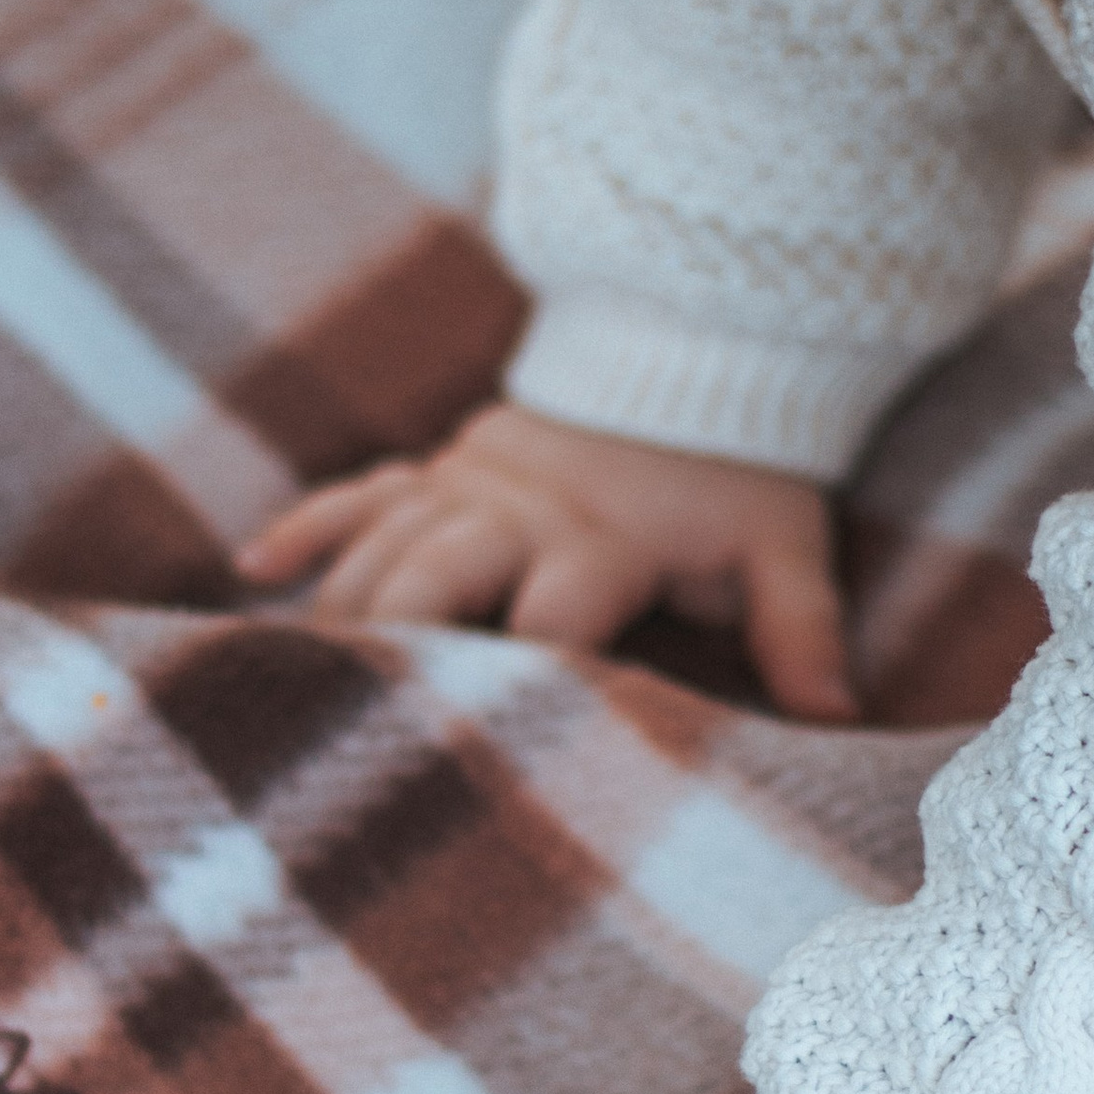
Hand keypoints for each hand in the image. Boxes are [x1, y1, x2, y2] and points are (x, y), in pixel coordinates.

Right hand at [236, 403, 854, 721]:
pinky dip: (308, 525)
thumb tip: (840, 719)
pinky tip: (253, 573)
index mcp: (602, 538)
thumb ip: (801, 633)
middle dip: (390, 644)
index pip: (548, 619)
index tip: (485, 741)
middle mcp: (520, 508)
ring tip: (288, 680)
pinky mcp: (442, 464)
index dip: (518, 677)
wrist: (699, 351)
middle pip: (431, 577)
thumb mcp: (785, 548)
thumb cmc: (742, 477)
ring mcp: (469, 481)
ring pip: (382, 543)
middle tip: (346, 718)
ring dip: (339, 608)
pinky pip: (361, 490)